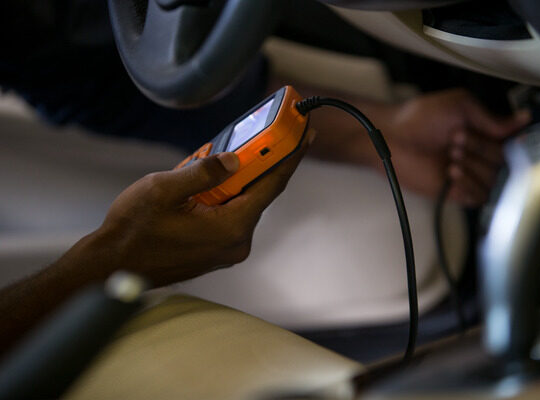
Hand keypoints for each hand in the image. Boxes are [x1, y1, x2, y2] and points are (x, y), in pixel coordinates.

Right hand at [87, 130, 314, 286]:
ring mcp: (226, 249)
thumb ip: (203, 172)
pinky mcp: (215, 250)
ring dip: (236, 178)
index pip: (271, 186)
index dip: (290, 157)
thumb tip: (234, 159)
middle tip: (265, 134)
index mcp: (231, 227)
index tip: (305, 136)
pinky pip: (229, 214)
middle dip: (260, 163)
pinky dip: (224, 194)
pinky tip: (207, 180)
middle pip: (258, 193)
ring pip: (242, 203)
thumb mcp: (163, 189)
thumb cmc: (133, 231)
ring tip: (220, 157)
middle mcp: (236, 242)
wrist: (111, 266)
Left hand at [385, 89, 529, 204]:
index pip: (514, 144)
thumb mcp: (459, 105)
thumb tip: (522, 119)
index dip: (507, 141)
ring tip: (451, 156)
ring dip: (475, 168)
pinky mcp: (456, 192)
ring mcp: (469, 175)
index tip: (494, 134)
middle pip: (505, 163)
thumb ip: (491, 117)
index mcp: (483, 134)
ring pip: (494, 182)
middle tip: (456, 140)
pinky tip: (452, 174)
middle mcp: (479, 155)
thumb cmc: (418, 118)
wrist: (392, 139)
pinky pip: (479, 198)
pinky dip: (469, 186)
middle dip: (481, 150)